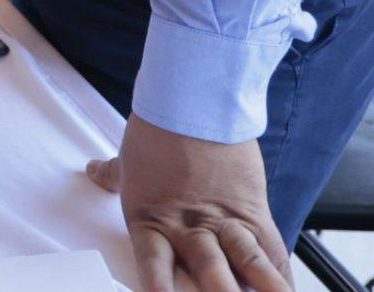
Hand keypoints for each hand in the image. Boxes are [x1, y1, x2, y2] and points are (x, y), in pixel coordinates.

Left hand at [87, 118, 290, 291]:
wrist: (193, 101)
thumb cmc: (159, 129)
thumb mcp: (130, 161)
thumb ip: (114, 175)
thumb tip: (94, 171)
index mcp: (153, 220)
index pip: (152, 265)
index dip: (158, 286)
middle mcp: (190, 228)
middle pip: (205, 271)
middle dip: (215, 290)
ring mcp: (224, 222)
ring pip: (243, 264)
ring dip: (256, 286)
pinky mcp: (253, 213)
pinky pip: (270, 252)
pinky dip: (279, 276)